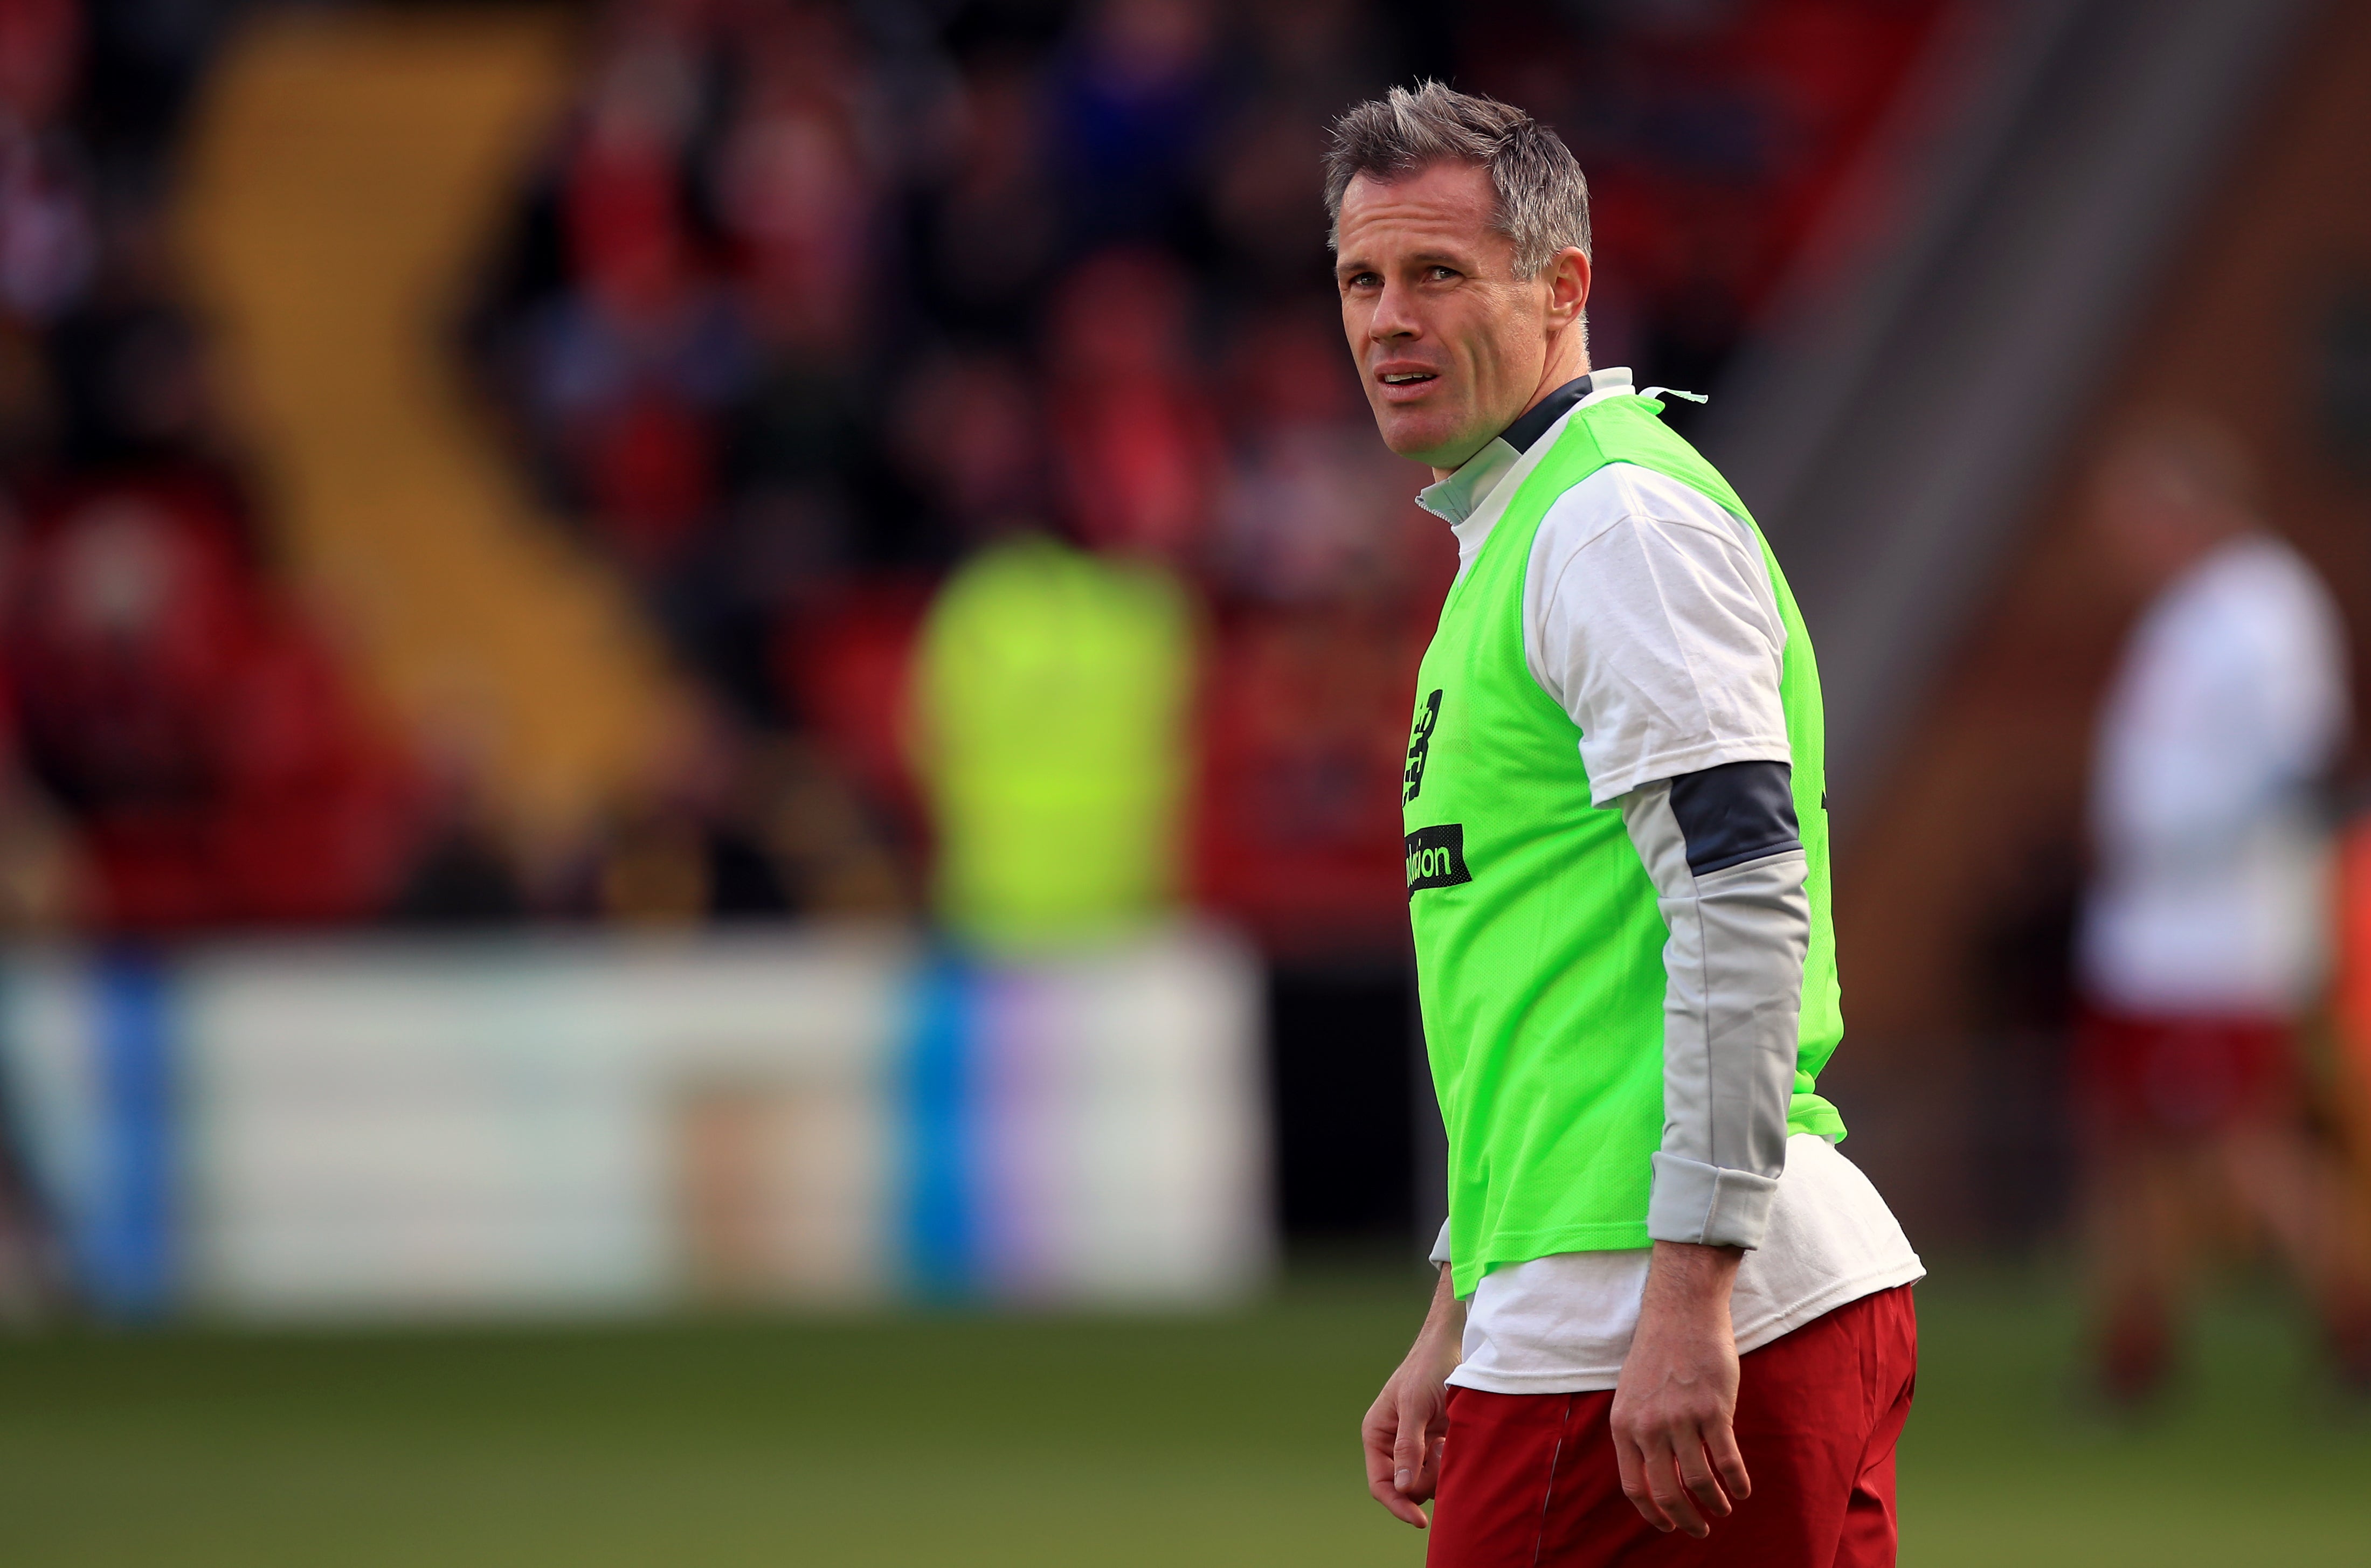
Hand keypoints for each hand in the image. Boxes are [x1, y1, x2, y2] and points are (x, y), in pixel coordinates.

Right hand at [1362, 1263, 1461, 1527]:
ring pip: (1427, 1481)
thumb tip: (1403, 1487)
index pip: (1381, 1484)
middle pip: (1407, 1487)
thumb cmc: (1428, 1367)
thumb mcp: (1414, 1405)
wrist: (1453, 1344)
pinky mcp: (1437, 1443)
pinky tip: (1453, 1437)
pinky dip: (1451, 1460)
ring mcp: (1417, 1445)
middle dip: (1426, 1477)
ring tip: (1448, 1439)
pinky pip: (1443, 1469)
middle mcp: (1394, 1444)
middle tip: (1441, 1450)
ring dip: (1441, 1468)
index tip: (1420, 1520)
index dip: (1398, 1505)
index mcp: (1377, 1435)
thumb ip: (1408, 1445)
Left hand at [1609, 1240, 1750, 1537]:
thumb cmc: (1658, 1354)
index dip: (1653, 1513)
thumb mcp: (1631, 1395)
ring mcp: (1681, 1418)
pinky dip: (1737, 1482)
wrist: (1681, 1313)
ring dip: (1715, 1502)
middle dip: (1686, 1519)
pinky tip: (1743, 1490)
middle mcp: (1649, 1426)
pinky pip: (1727, 1459)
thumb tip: (1654, 1475)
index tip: (1669, 1526)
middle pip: (1667, 1491)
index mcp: (1624, 1425)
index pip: (1634, 1486)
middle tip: (1701, 1529)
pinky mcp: (1713, 1409)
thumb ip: (1638, 1433)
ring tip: (1723, 1507)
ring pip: (1699, 1480)